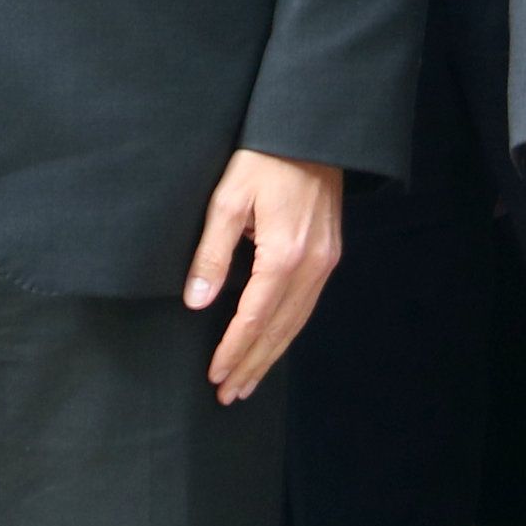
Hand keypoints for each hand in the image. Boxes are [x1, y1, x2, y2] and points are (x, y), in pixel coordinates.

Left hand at [186, 152, 344, 402]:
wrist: (312, 131)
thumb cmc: (265, 157)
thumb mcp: (228, 198)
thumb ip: (212, 252)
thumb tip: (196, 301)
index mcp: (285, 254)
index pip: (254, 317)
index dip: (233, 349)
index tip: (214, 375)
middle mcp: (312, 266)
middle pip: (279, 330)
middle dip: (252, 364)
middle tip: (229, 394)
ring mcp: (326, 262)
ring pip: (296, 322)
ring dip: (271, 354)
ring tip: (248, 381)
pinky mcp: (329, 254)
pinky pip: (307, 305)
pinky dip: (288, 331)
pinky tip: (273, 343)